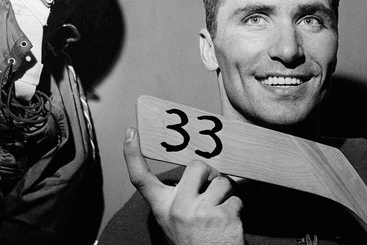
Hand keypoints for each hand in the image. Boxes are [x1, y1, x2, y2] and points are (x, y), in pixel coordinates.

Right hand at [124, 127, 243, 244]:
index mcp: (163, 208)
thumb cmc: (193, 241)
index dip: (132, 154)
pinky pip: (236, 199)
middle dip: (209, 174)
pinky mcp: (224, 217)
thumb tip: (199, 170)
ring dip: (226, 194)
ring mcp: (202, 213)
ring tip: (219, 213)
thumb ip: (180, 197)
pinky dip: (236, 210)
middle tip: (211, 190)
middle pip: (196, 166)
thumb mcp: (173, 221)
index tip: (130, 133)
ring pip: (222, 182)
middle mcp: (179, 209)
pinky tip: (228, 224)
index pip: (141, 179)